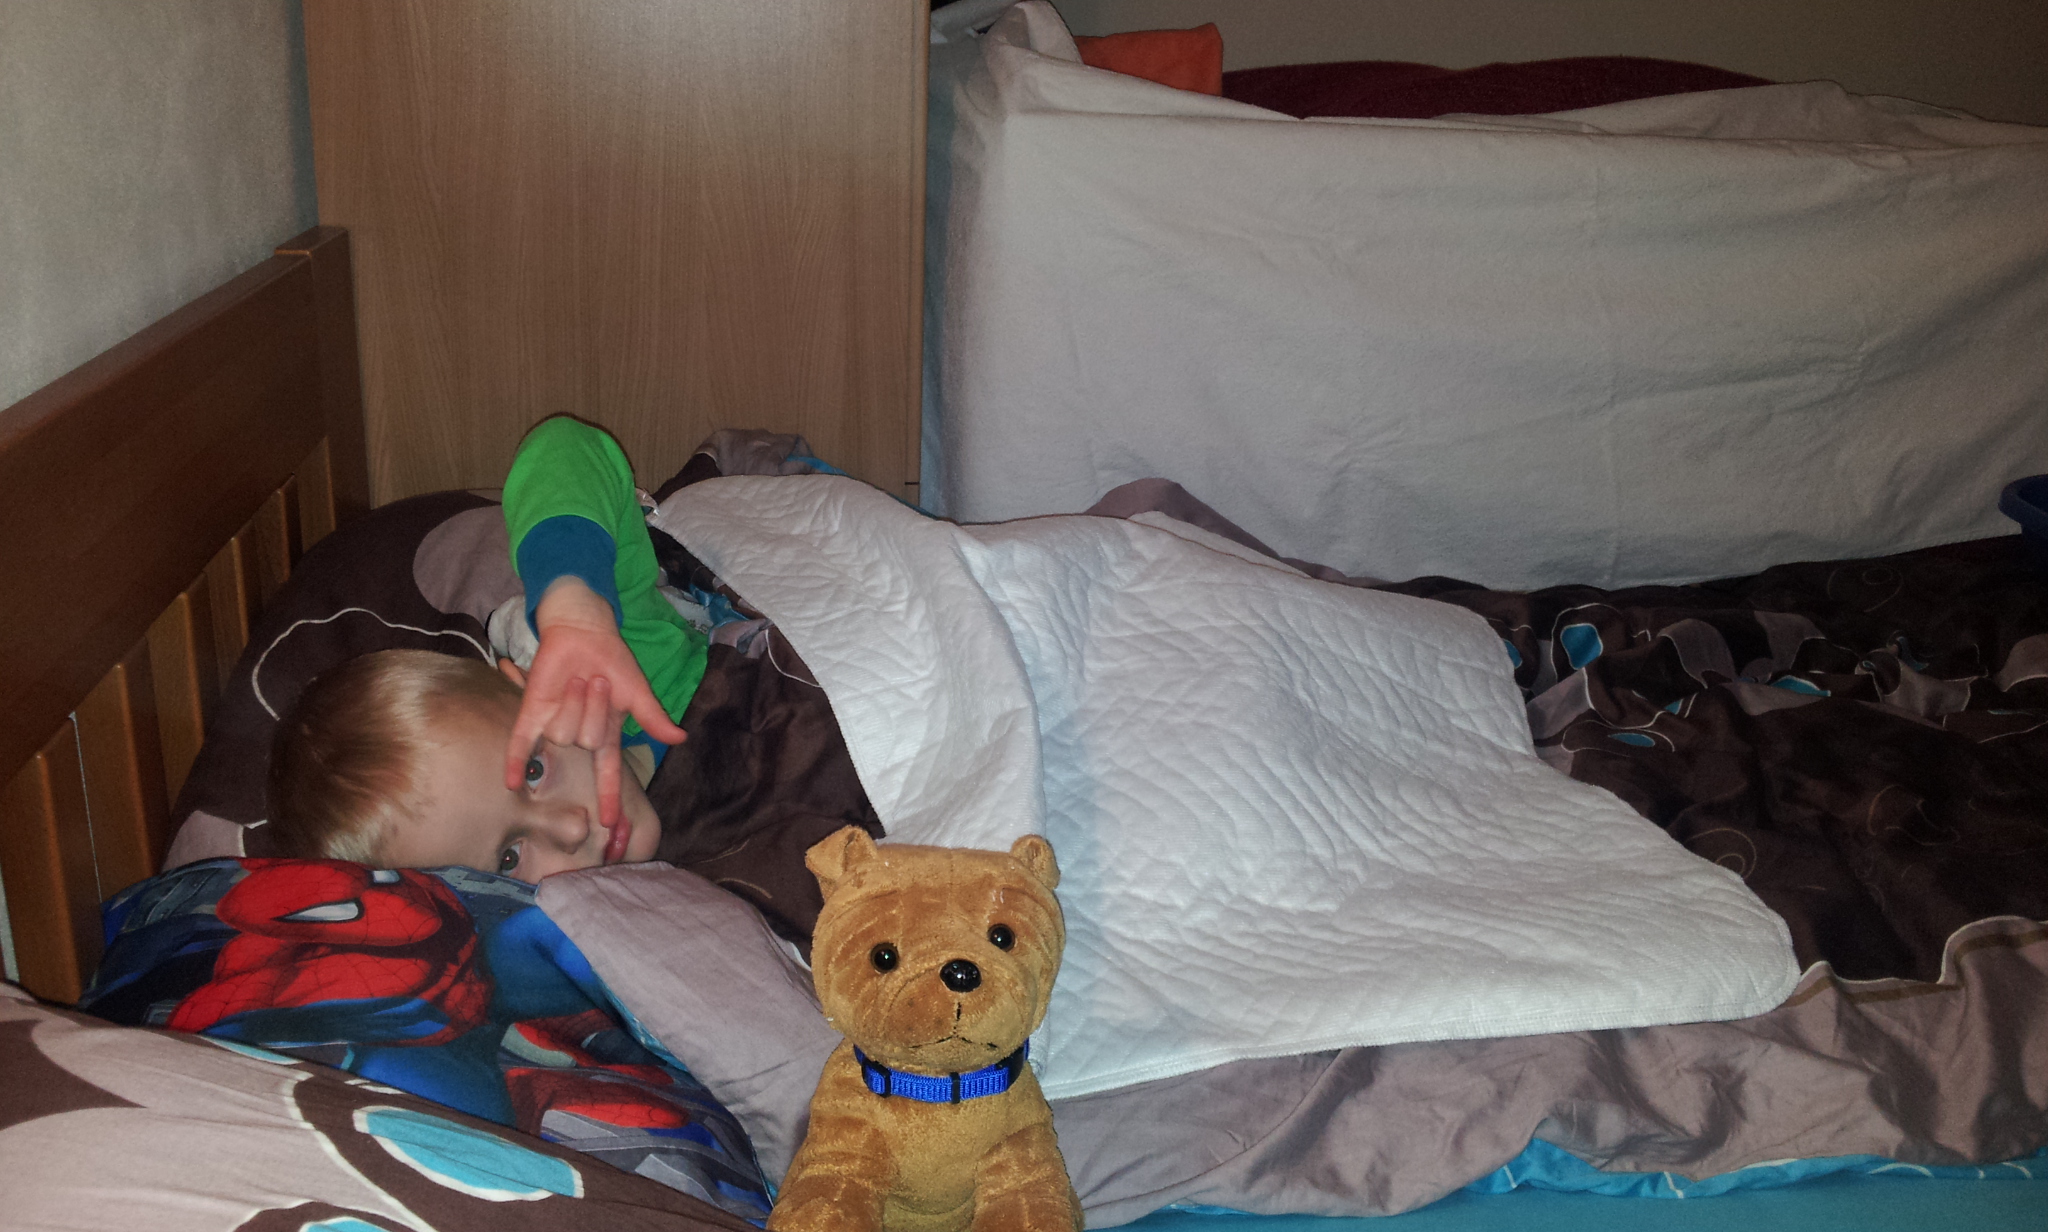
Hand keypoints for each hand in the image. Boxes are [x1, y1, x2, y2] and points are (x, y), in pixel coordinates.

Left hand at [502, 577, 687, 831]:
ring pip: (563, 733)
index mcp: (605, 734)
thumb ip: (653, 717)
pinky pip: (520, 742)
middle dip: (595, 709)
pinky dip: (515, 761)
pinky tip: (511, 783)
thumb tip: (680, 738)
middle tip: (598, 682)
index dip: (609, 797)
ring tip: (578, 679)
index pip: (608, 772)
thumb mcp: (637, 691)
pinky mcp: (531, 712)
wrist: (583, 631)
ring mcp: (553, 724)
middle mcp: (578, 734)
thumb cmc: (613, 660)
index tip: (612, 825)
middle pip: (585, 742)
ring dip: (575, 701)